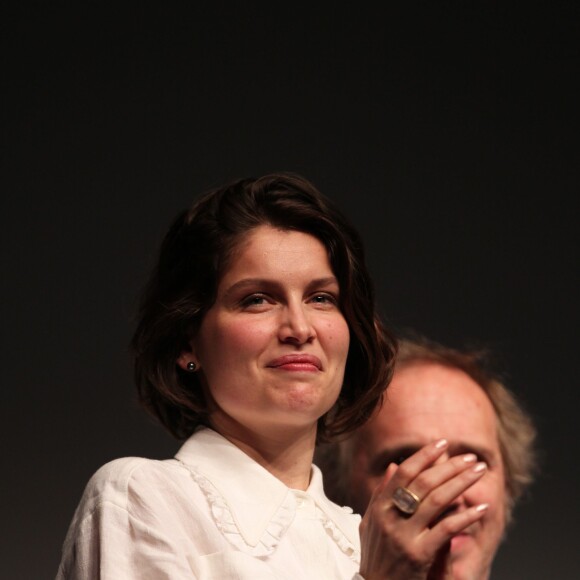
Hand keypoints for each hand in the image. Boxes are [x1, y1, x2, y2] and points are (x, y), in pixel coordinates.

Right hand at [358, 439, 488, 579]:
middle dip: (449, 466)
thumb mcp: (372, 523)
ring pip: (437, 500)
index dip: (424, 456)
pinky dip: (465, 516)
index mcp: (379, 506)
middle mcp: (389, 517)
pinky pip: (446, 529)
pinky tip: (480, 508)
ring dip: (461, 483)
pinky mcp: (418, 554)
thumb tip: (395, 466)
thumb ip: (383, 494)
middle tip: (470, 457)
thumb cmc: (376, 558)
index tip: (443, 444)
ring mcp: (403, 535)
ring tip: (478, 472)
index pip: (404, 473)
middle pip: (423, 482)